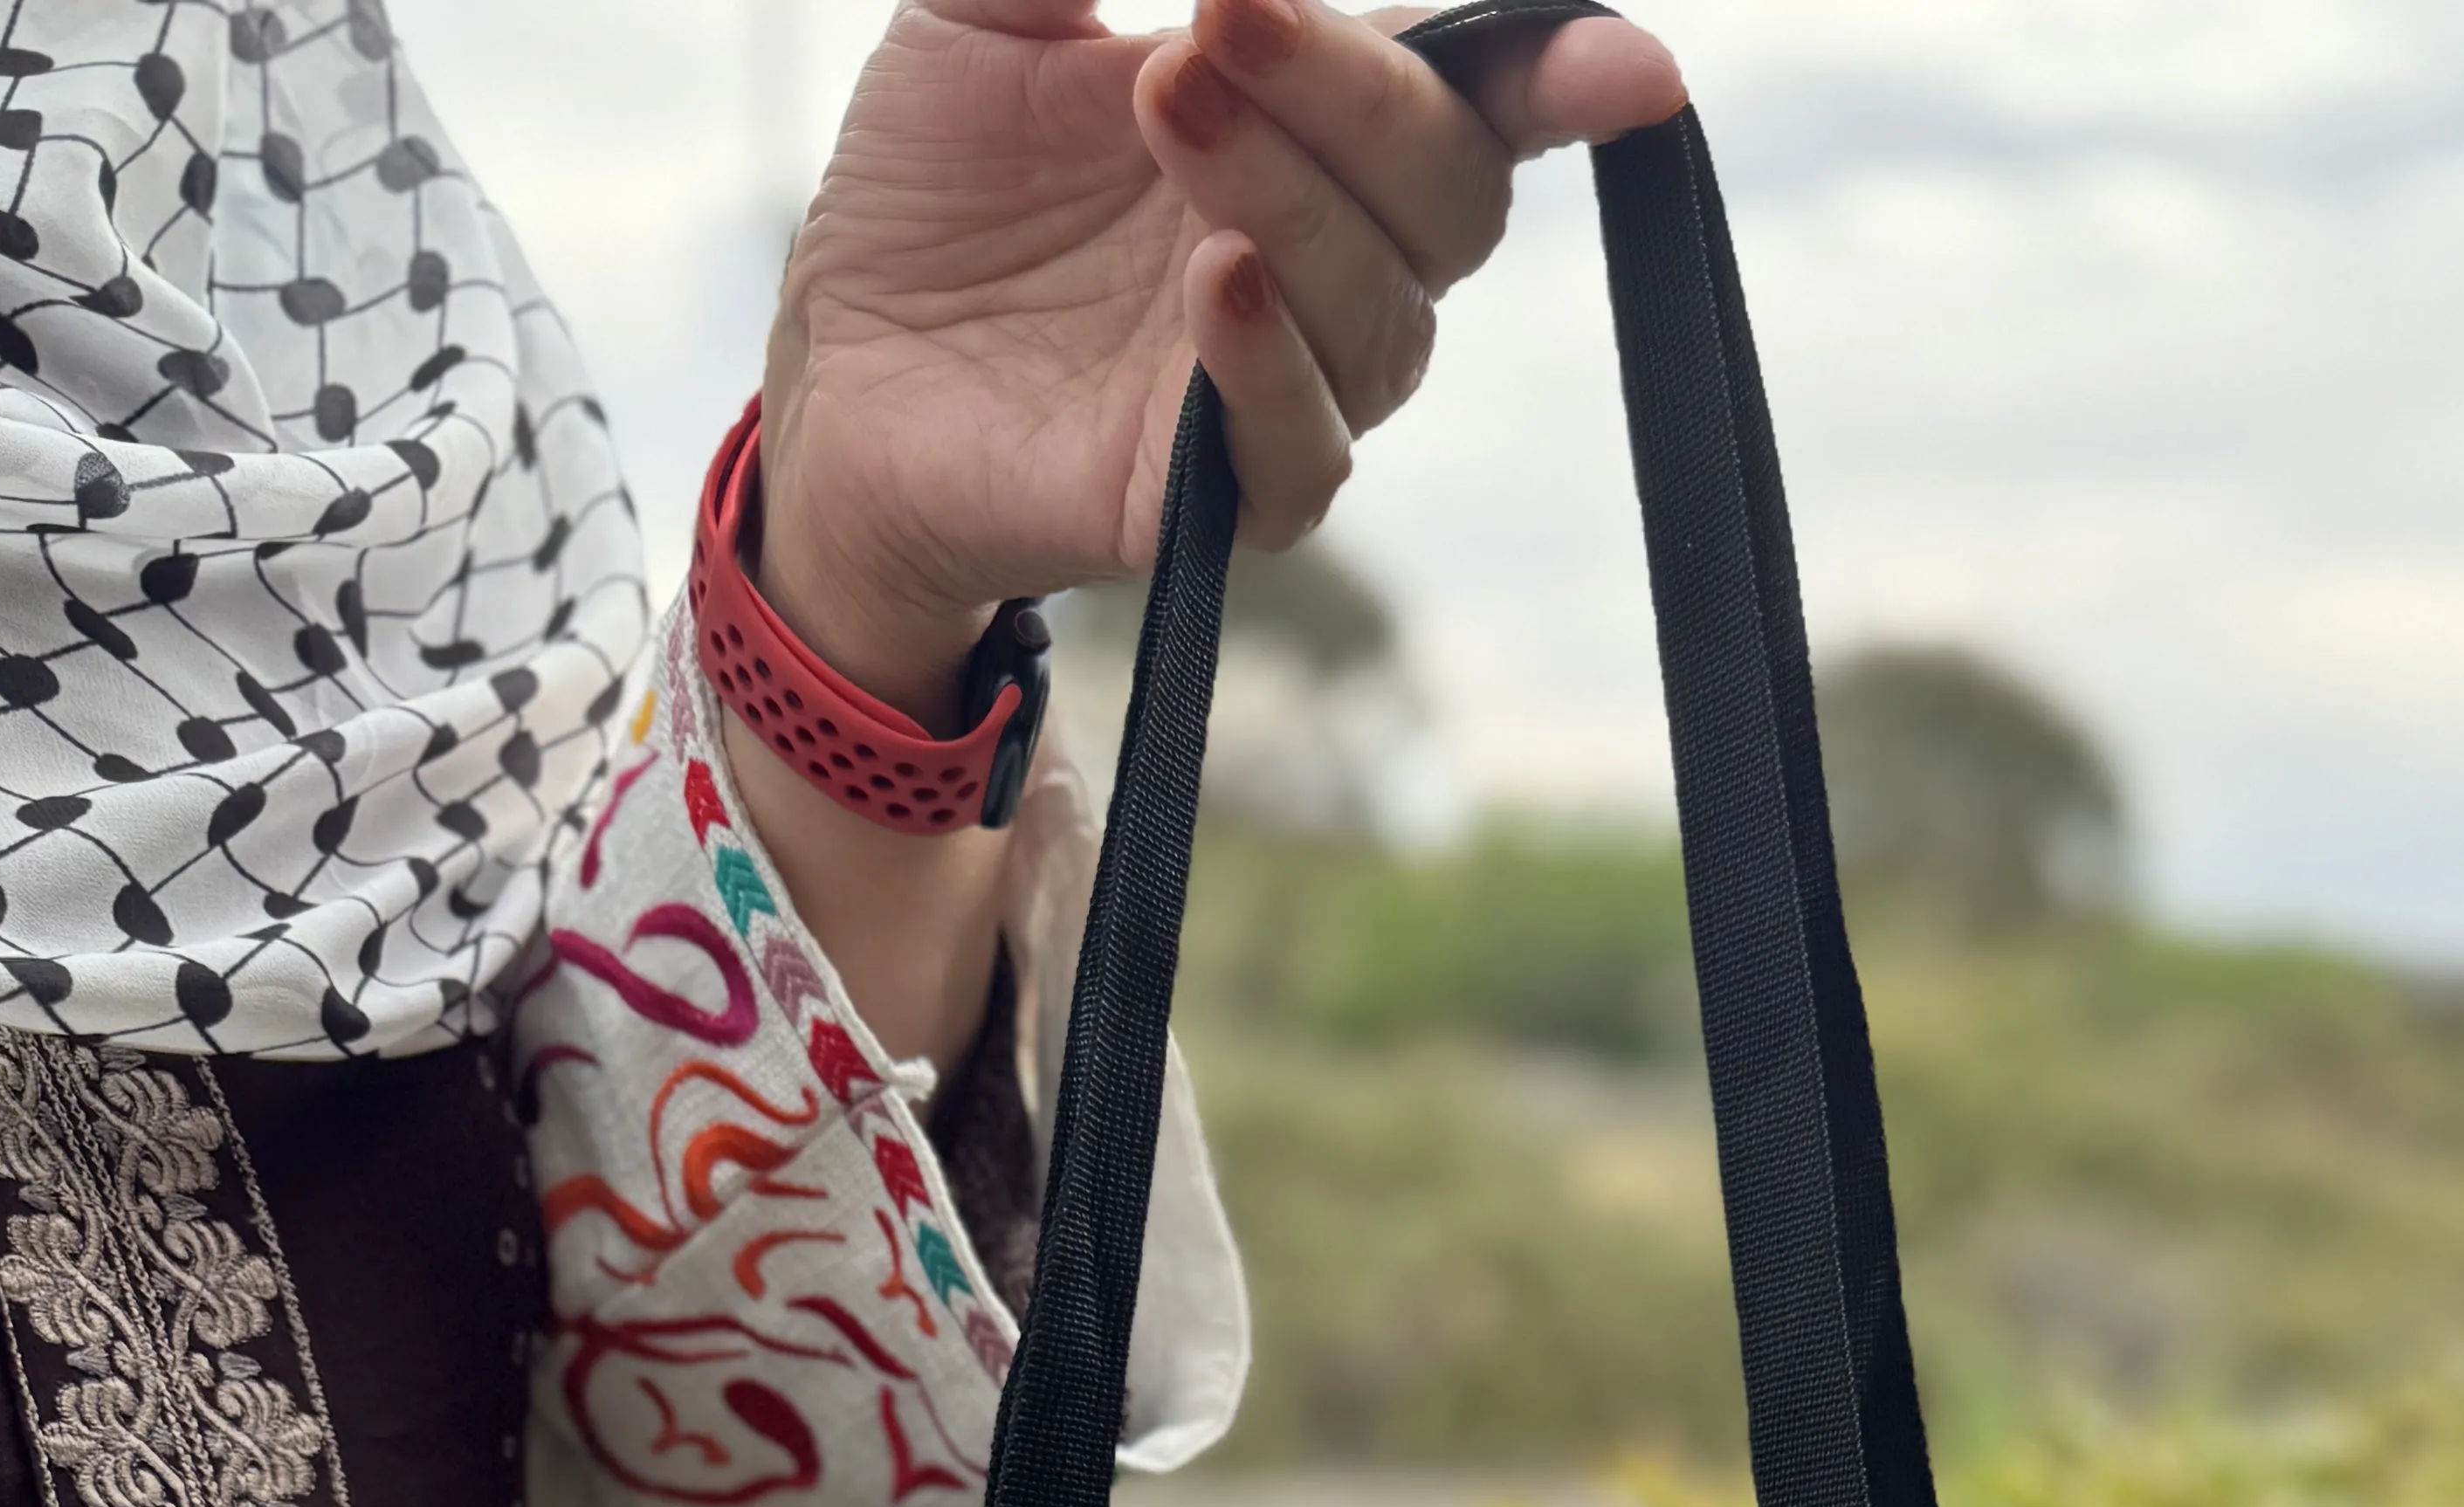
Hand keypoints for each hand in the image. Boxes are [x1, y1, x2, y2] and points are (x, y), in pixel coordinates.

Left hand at [756, 0, 1688, 720]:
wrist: (838, 364)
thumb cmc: (939, 184)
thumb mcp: (988, 9)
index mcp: (1312, 136)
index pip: (1474, 102)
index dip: (1558, 77)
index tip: (1624, 65)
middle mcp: (1330, 264)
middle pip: (1447, 196)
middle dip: (1355, 93)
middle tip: (1217, 19)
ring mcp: (1282, 385)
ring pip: (1381, 316)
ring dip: (1292, 196)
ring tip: (1168, 103)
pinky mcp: (1214, 501)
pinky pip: (1300, 455)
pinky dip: (1269, 363)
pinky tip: (1217, 281)